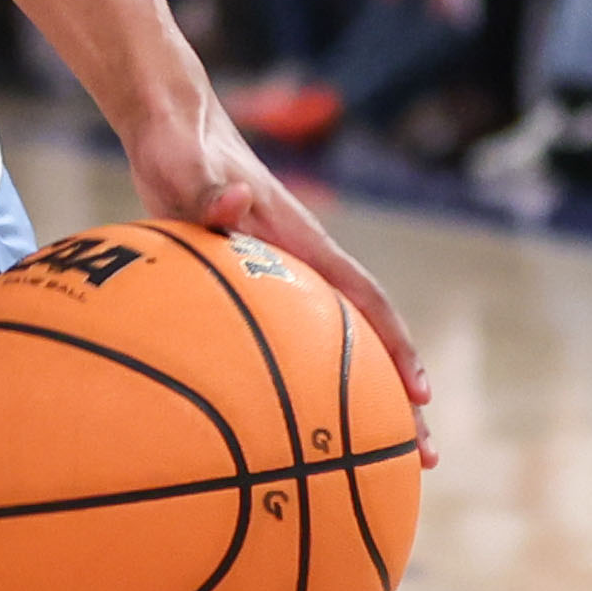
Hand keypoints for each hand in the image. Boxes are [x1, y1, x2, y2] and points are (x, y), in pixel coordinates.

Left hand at [125, 100, 433, 438]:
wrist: (170, 125)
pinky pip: (288, 341)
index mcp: (300, 240)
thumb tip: (231, 201)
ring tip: (376, 465)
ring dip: (359, 401)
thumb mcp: (186, 166)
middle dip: (397, 398)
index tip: (421, 396)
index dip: (396, 346)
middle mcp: (303, 261)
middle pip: (364, 338)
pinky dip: (300, 382)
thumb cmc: (180, 145)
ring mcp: (281, 274)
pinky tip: (282, 428)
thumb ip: (206, 187)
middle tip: (420, 458)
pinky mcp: (255, 282)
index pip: (364, 298)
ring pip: (331, 346)